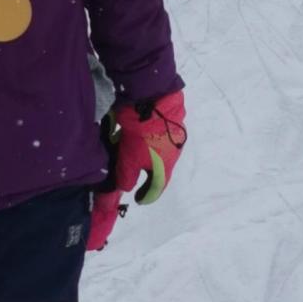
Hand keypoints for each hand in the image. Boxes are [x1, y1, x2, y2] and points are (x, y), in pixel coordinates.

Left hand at [87, 91, 186, 251]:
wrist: (154, 102)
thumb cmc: (142, 136)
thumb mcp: (129, 160)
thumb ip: (127, 177)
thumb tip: (127, 187)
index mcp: (165, 167)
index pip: (157, 188)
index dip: (147, 196)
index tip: (139, 200)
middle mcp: (174, 154)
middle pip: (161, 170)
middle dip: (150, 176)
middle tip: (138, 177)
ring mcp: (175, 137)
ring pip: (161, 153)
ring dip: (150, 157)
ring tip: (138, 155)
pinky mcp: (172, 122)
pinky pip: (161, 137)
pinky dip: (152, 141)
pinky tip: (143, 136)